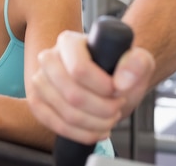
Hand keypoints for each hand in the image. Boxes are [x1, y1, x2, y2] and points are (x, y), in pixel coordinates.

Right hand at [28, 30, 154, 143]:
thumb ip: (137, 64)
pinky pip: (53, 124)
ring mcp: (39, 80)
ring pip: (65, 112)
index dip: (102, 87)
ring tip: (109, 118)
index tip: (119, 91)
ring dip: (94, 123)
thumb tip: (122, 81)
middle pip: (72, 93)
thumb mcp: (139, 61)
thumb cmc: (120, 69)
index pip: (79, 69)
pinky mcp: (36, 102)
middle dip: (101, 108)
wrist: (111, 82)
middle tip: (117, 106)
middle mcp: (49, 58)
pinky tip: (95, 129)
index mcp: (69, 41)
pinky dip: (79, 133)